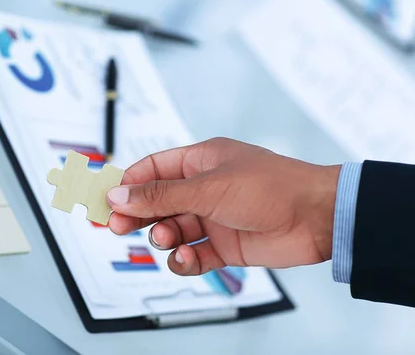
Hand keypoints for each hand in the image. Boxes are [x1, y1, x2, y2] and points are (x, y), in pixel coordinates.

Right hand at [106, 138, 340, 275]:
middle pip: (156, 202)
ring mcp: (213, 217)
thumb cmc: (270, 186)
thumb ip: (160, 195)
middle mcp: (204, 189)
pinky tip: (184, 258)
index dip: (126, 185)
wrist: (317, 218)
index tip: (104, 199)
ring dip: (163, 238)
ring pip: (172, 230)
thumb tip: (118, 194)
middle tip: (115, 226)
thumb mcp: (207, 188)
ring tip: (166, 239)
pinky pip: (193, 254)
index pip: (151, 170)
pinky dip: (184, 260)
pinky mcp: (225, 245)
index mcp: (199, 161)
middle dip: (136, 215)